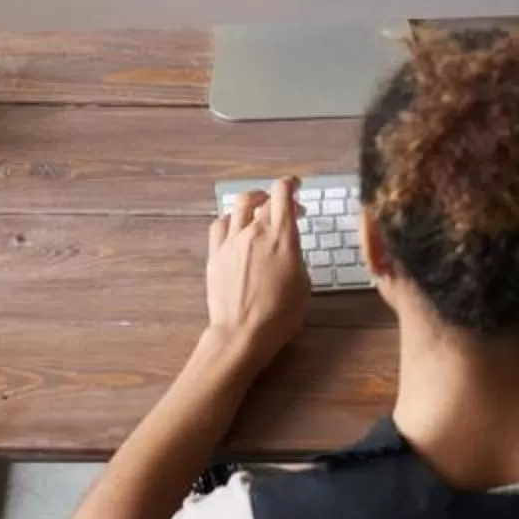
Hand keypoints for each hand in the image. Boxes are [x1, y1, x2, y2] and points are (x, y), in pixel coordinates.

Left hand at [205, 177, 309, 364]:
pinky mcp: (215, 255)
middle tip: (287, 209)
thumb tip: (288, 248)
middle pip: (264, 199)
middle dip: (278, 198)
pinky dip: (230, 219)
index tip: (296, 186)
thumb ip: (295, 256)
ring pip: (239, 205)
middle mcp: (255, 232)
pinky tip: (235, 226)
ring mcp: (232, 242)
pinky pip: (220, 224)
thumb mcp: (303, 283)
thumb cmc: (280, 314)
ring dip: (253, 201)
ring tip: (259, 207)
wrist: (242, 334)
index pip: (283, 194)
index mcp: (282, 236)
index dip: (291, 184)